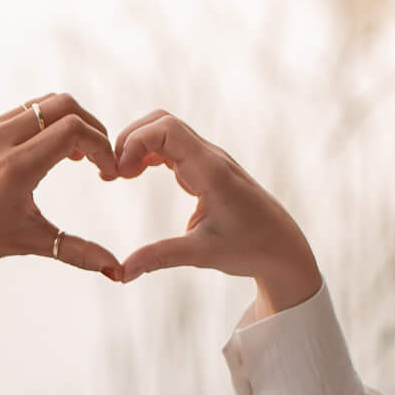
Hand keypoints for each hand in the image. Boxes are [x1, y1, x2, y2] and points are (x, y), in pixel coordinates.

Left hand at [0, 93, 123, 277]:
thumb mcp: (28, 241)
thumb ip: (76, 251)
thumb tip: (115, 270)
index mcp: (16, 167)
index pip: (73, 131)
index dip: (100, 146)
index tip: (106, 170)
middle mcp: (0, 139)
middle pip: (62, 104)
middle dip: (90, 125)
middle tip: (97, 153)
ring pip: (40, 103)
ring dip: (66, 121)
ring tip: (74, 154)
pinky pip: (18, 112)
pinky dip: (41, 124)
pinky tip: (44, 151)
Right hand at [111, 111, 321, 316]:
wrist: (283, 249)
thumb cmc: (251, 249)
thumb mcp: (202, 255)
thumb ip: (159, 258)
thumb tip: (120, 273)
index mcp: (212, 172)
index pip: (167, 129)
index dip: (135, 142)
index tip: (119, 174)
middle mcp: (211, 157)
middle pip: (161, 121)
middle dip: (130, 140)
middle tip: (111, 174)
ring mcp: (210, 160)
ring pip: (166, 130)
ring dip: (138, 145)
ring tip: (118, 175)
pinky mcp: (207, 168)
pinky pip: (173, 146)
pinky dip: (149, 153)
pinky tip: (134, 174)